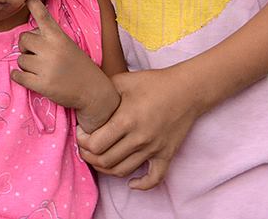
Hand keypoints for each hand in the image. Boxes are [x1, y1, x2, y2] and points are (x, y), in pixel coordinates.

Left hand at [11, 0, 118, 130]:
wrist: (94, 92)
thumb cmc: (79, 66)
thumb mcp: (68, 45)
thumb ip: (49, 38)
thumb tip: (27, 36)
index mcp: (59, 37)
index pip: (43, 16)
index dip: (33, 4)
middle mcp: (51, 49)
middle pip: (23, 39)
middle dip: (27, 46)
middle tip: (38, 55)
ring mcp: (46, 67)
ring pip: (20, 59)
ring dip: (26, 65)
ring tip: (42, 70)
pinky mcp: (41, 84)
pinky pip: (17, 75)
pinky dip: (18, 77)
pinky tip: (26, 77)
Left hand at [77, 67, 202, 189]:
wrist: (187, 90)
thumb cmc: (152, 83)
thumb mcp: (122, 81)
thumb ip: (101, 91)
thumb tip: (82, 97)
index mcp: (126, 120)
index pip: (95, 144)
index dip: (82, 141)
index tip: (81, 133)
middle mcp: (139, 138)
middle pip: (105, 161)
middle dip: (88, 156)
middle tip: (84, 148)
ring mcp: (154, 149)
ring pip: (123, 171)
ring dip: (106, 169)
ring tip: (98, 159)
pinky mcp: (167, 155)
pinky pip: (154, 179)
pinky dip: (141, 185)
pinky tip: (130, 182)